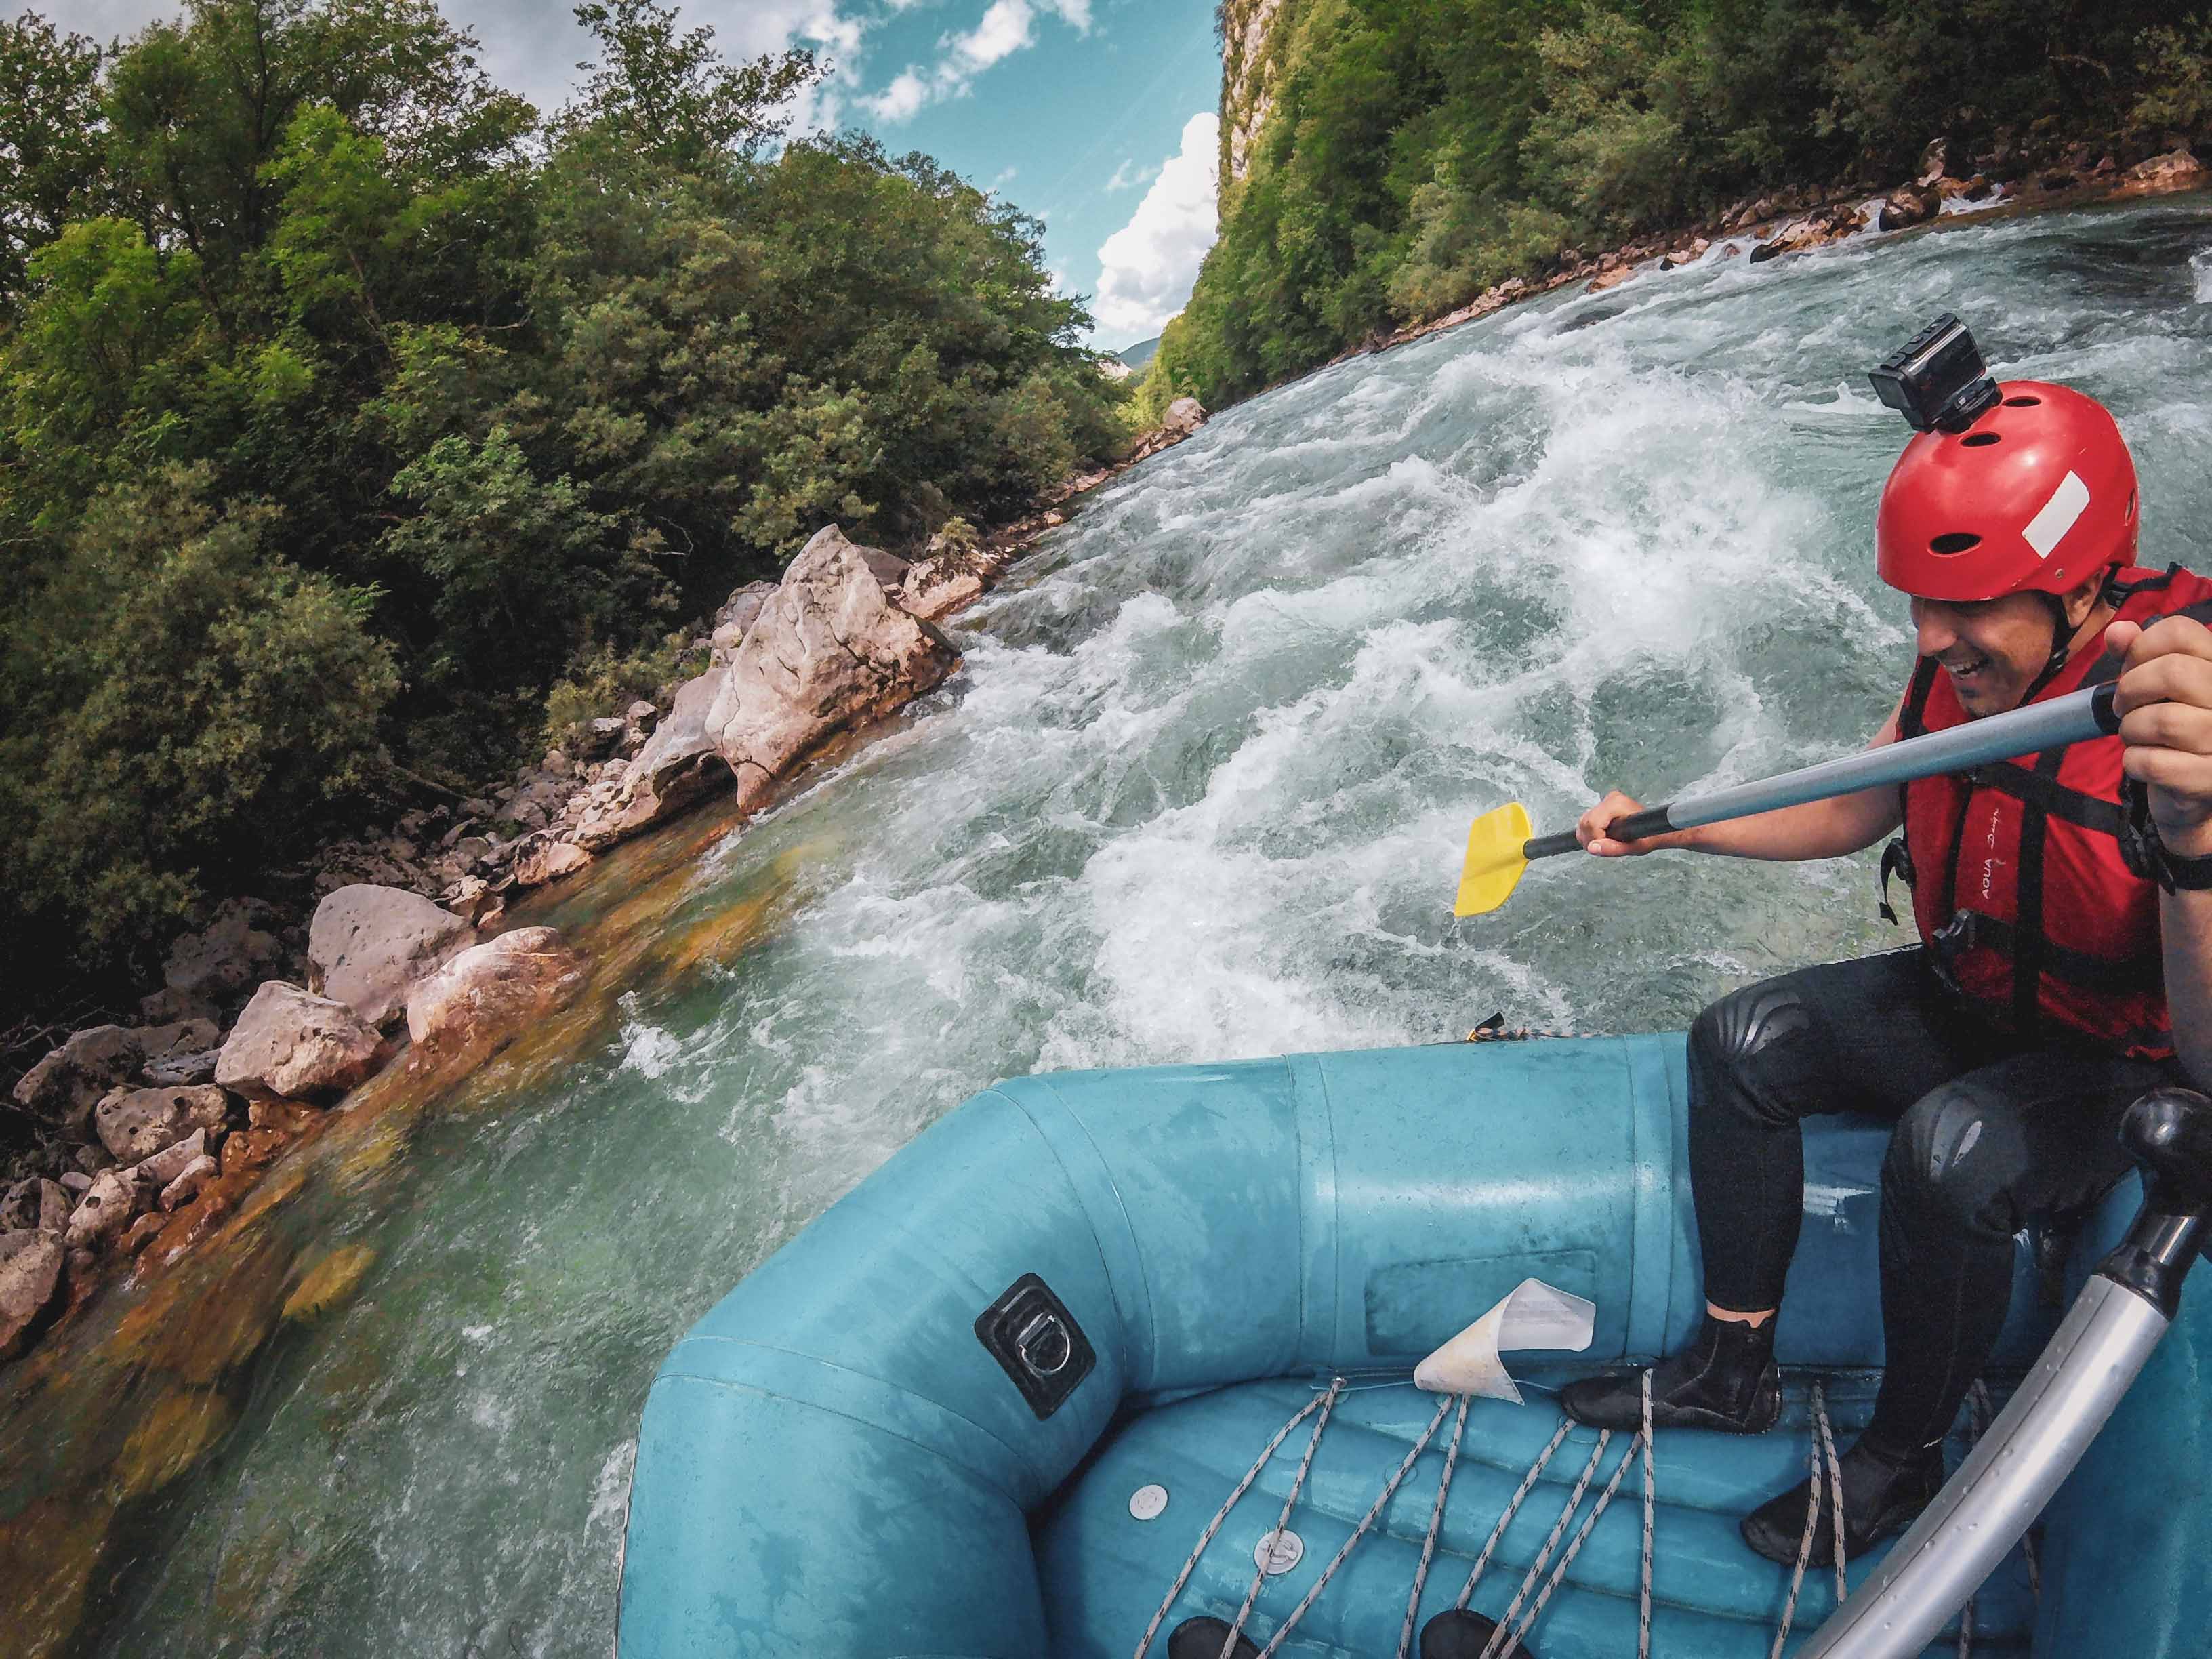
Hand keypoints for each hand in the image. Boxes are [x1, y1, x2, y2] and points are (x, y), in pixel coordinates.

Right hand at [1576, 789, 1691, 856]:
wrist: (1656, 831)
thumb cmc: (1648, 838)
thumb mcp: (1632, 848)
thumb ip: (1612, 848)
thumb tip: (1592, 848)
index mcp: (1617, 804)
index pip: (1592, 823)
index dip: (1595, 840)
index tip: (1605, 848)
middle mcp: (1611, 798)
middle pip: (1585, 822)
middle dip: (1590, 839)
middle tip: (1604, 848)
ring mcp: (1607, 800)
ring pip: (1583, 821)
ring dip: (1589, 837)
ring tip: (1605, 843)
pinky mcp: (1604, 804)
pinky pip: (1586, 820)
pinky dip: (1590, 832)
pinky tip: (1603, 837)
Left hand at [2108, 615, 2211, 856]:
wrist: (2194, 793)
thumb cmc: (2175, 730)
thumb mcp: (2157, 687)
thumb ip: (2137, 655)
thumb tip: (2117, 632)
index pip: (2180, 632)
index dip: (2141, 647)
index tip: (2132, 669)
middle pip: (2172, 673)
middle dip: (2131, 691)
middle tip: (2124, 708)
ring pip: (2161, 721)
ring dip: (2131, 730)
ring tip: (2135, 736)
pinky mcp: (2210, 779)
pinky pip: (2153, 763)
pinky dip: (2134, 762)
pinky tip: (2142, 762)